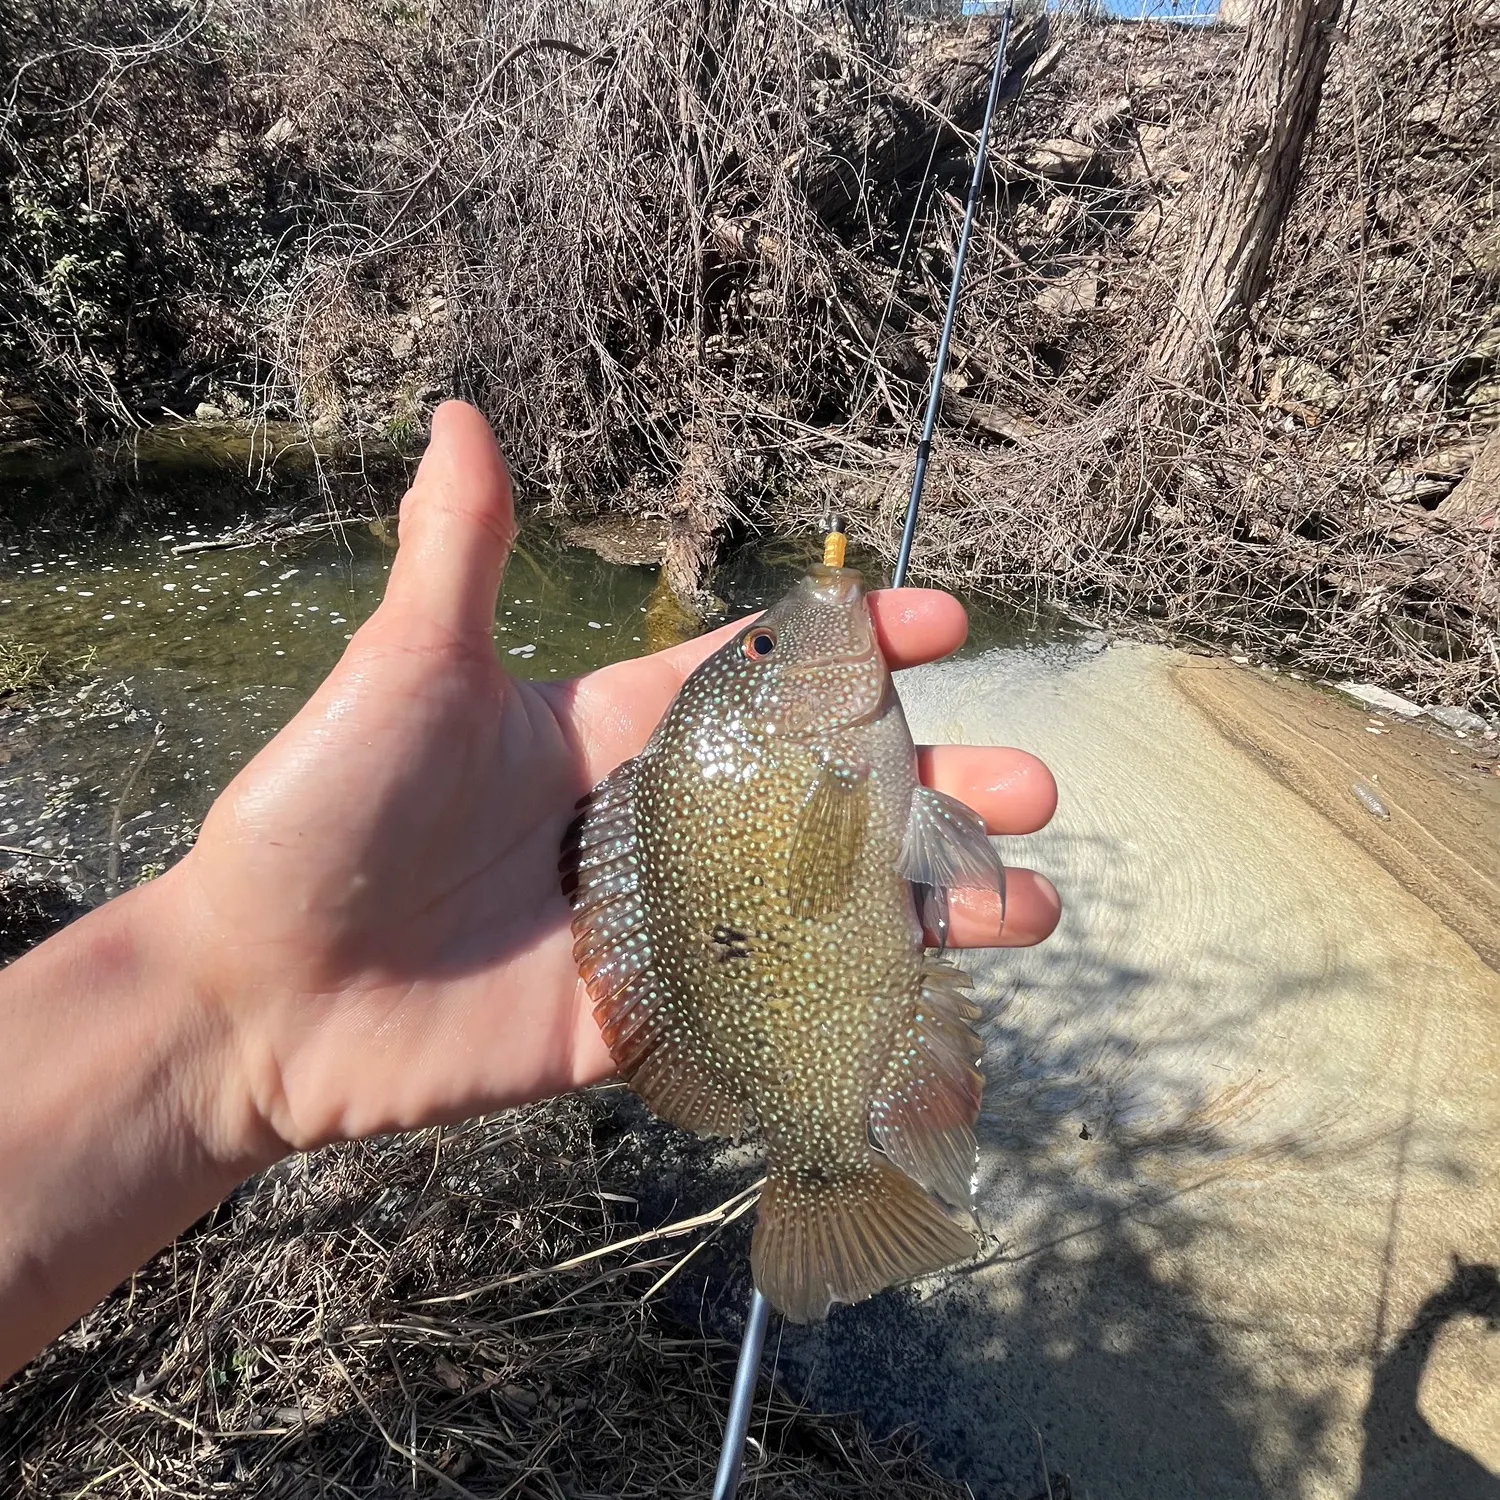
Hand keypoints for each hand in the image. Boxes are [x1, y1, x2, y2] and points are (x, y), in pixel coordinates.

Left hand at [168, 402, 1060, 1160]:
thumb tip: (461, 413)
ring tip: (1031, 900)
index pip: (762, 679)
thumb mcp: (400, 674)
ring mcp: (657, 926)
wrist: (256, 994)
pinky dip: (856, 1002)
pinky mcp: (643, 1021)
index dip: (854, 649)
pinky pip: (767, 1008)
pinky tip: (938, 999)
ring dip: (927, 901)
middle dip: (933, 787)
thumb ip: (456, 556)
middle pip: (824, 798)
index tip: (947, 621)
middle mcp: (650, 823)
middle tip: (1033, 785)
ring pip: (820, 907)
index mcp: (610, 730)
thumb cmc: (319, 816)